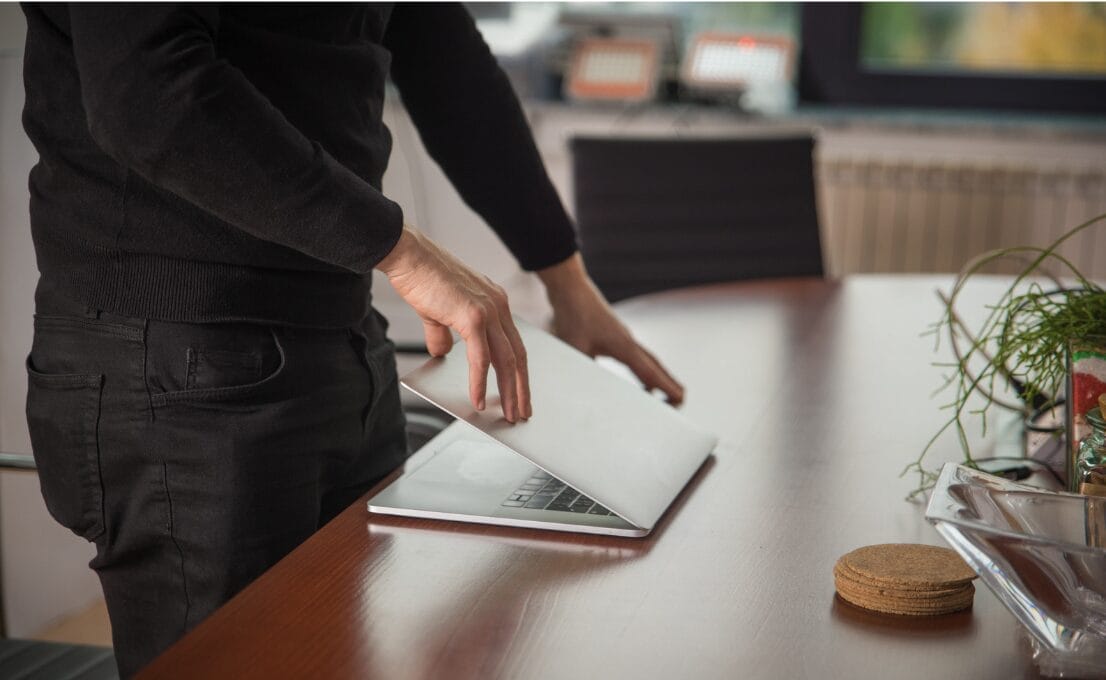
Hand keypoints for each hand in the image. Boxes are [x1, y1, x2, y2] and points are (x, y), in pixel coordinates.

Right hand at [377, 225, 529, 422]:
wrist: (407, 256)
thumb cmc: (420, 277)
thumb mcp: (437, 311)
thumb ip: (443, 334)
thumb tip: (442, 354)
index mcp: (495, 302)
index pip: (515, 344)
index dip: (520, 372)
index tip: (521, 393)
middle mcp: (498, 306)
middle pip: (517, 355)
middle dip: (521, 388)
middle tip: (521, 413)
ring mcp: (488, 310)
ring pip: (506, 360)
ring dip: (508, 391)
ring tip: (508, 414)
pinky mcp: (472, 316)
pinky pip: (481, 358)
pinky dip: (480, 382)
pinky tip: (478, 400)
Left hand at [538, 254, 684, 404]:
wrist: (570, 288)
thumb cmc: (573, 315)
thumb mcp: (573, 348)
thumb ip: (582, 371)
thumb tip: (584, 390)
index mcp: (623, 346)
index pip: (650, 373)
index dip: (665, 388)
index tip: (680, 399)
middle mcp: (628, 342)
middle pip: (655, 367)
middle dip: (669, 384)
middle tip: (680, 400)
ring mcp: (623, 337)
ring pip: (648, 360)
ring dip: (657, 377)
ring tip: (663, 394)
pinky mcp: (615, 334)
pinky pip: (637, 356)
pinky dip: (644, 369)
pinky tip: (639, 376)